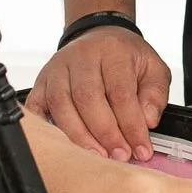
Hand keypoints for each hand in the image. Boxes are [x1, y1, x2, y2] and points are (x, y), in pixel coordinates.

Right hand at [27, 26, 170, 162]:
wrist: (100, 36)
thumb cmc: (125, 57)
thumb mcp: (152, 68)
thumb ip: (155, 94)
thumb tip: (148, 121)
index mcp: (112, 51)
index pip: (120, 92)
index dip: (131, 125)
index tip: (141, 149)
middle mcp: (81, 57)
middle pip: (87, 98)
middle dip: (105, 133)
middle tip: (119, 155)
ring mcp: (57, 69)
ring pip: (61, 104)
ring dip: (79, 135)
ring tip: (96, 155)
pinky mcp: (41, 81)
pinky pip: (36, 106)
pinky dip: (46, 128)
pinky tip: (63, 145)